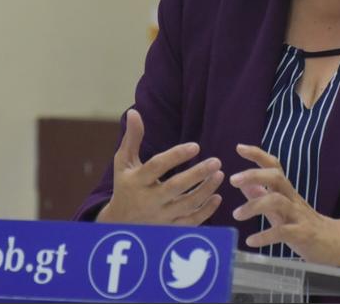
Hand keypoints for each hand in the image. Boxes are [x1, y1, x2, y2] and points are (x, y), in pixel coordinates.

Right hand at [97, 109, 222, 225]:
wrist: (119, 224)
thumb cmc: (125, 185)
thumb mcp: (123, 162)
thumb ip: (132, 138)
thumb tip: (135, 111)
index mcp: (137, 181)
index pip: (157, 167)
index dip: (176, 156)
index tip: (195, 146)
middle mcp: (149, 200)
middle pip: (175, 187)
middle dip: (197, 175)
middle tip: (216, 161)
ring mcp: (160, 217)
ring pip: (187, 205)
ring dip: (206, 190)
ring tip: (219, 174)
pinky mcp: (169, 229)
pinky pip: (191, 222)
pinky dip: (206, 211)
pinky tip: (217, 197)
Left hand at [229, 144, 339, 266]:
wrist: (334, 243)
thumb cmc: (303, 224)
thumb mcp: (280, 208)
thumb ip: (262, 196)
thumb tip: (244, 184)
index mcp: (286, 191)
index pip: (273, 166)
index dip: (258, 155)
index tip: (239, 147)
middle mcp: (292, 198)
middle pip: (276, 177)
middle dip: (254, 175)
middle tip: (233, 179)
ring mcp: (298, 215)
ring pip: (278, 201)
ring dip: (254, 206)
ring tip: (236, 215)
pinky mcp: (303, 234)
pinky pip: (283, 231)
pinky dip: (265, 236)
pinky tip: (250, 241)